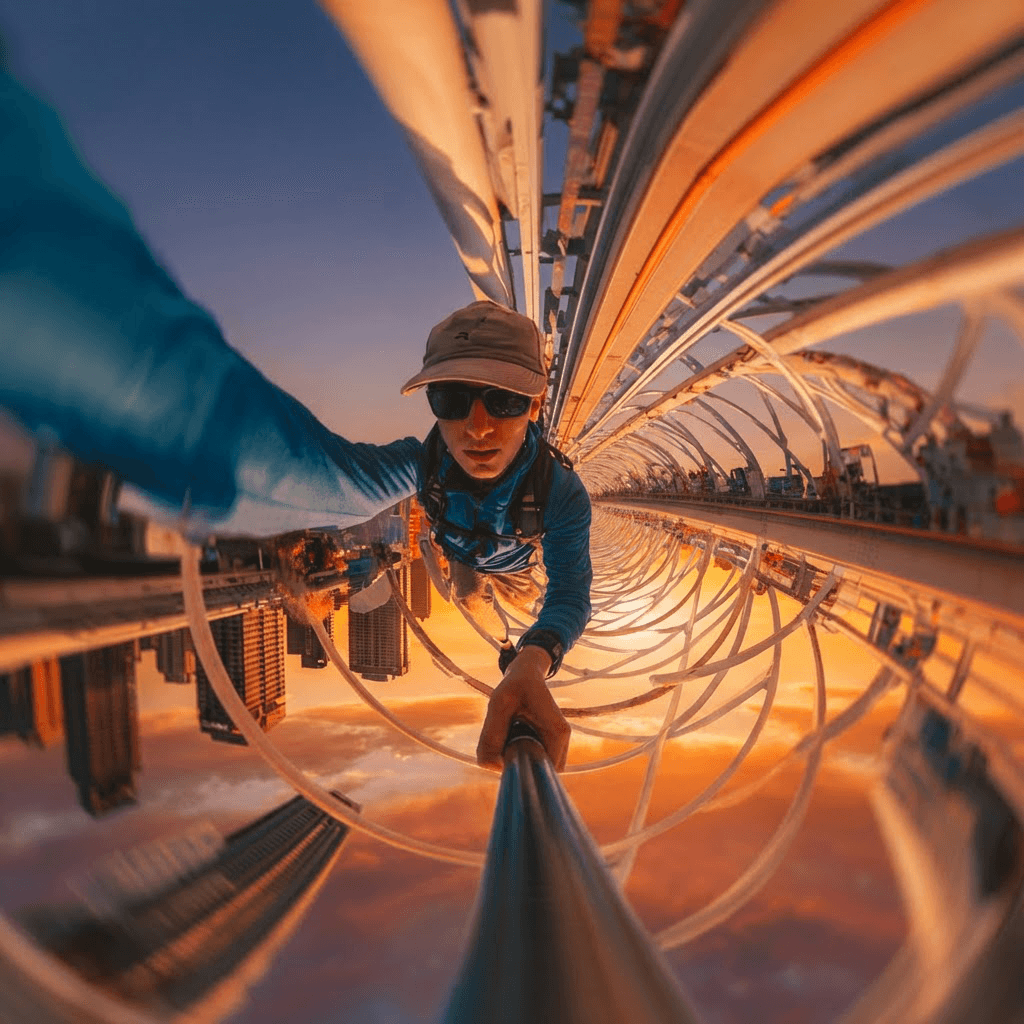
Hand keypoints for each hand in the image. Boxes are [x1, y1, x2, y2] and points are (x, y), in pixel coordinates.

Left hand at [477, 645, 570, 770]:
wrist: (527, 672)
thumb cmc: (514, 685)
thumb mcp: (498, 705)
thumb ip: (491, 736)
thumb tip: (491, 765)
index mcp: (556, 732)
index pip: (544, 770)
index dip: (523, 771)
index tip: (504, 759)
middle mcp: (562, 740)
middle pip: (541, 771)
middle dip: (520, 764)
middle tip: (503, 745)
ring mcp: (559, 741)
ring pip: (539, 765)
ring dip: (521, 758)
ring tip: (509, 736)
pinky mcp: (551, 741)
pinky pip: (537, 757)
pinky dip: (523, 753)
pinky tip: (514, 735)